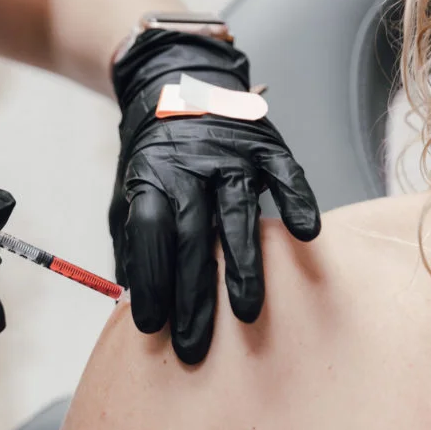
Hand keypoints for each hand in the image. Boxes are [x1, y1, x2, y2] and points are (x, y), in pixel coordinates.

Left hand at [111, 29, 320, 363]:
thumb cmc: (152, 156)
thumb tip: (125, 294)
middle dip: (194, 297)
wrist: (177, 84)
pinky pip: (285, 175)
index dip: (150, 280)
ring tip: (247, 314)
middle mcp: (190, 168)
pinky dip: (298, 202)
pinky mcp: (266, 145)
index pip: (149, 234)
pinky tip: (305, 236)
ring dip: (243, 266)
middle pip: (192, 239)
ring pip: (238, 215)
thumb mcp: (126, 191)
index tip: (150, 327)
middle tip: (195, 346)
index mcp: (150, 180)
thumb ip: (128, 239)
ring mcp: (231, 156)